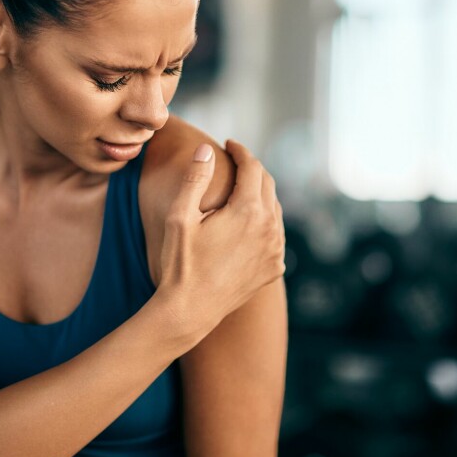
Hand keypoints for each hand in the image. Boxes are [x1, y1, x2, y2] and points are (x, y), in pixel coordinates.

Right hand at [156, 139, 285, 337]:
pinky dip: (265, 221)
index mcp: (249, 211)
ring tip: (241, 190)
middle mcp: (270, 228)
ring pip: (275, 209)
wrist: (190, 311)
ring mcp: (276, 250)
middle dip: (252, 169)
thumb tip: (207, 149)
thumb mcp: (180, 217)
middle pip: (268, 184)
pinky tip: (249, 222)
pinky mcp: (274, 267)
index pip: (252, 167)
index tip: (229, 144)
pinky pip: (276, 234)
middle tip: (235, 162)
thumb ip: (195, 178)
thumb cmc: (180, 264)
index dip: (241, 151)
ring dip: (260, 195)